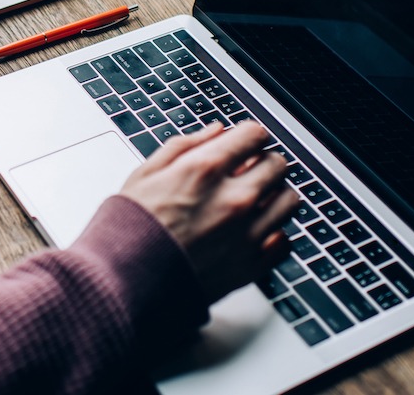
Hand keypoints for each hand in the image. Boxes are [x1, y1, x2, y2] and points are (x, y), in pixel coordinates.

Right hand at [120, 122, 297, 301]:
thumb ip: (184, 146)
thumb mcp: (145, 173)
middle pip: (278, 164)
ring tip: (254, 200)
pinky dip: (274, 233)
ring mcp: (246, 234)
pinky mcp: (251, 266)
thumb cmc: (128, 228)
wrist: (124, 281)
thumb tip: (215, 131)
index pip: (254, 134)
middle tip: (249, 170)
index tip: (244, 143)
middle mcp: (232, 199)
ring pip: (289, 200)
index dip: (249, 135)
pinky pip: (284, 241)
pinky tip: (253, 231)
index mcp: (204, 171)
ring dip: (274, 195)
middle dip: (264, 161)